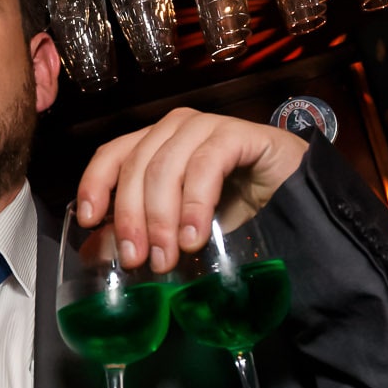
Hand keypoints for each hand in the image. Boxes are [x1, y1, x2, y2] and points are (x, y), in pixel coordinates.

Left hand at [76, 109, 309, 272]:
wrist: (298, 198)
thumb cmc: (236, 210)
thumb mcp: (181, 227)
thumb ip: (144, 233)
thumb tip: (100, 252)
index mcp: (155, 144)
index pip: (112, 154)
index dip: (95, 184)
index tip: (89, 220)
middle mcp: (176, 129)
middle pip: (136, 166)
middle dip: (132, 217)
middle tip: (139, 259)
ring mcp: (206, 127)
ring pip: (166, 166)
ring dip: (162, 217)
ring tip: (168, 257)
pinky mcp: (239, 134)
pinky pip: (206, 165)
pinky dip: (195, 204)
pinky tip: (194, 236)